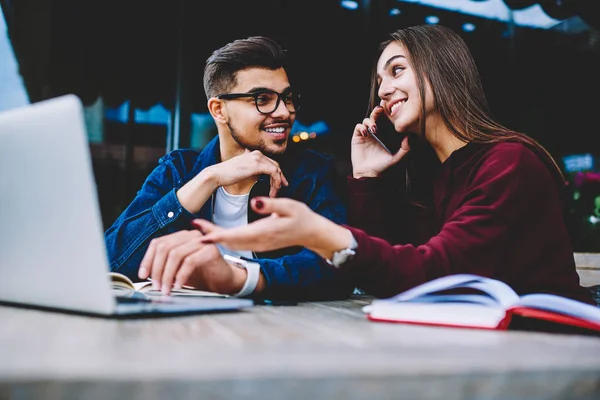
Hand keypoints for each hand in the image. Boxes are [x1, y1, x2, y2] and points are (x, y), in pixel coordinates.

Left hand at [138, 230, 246, 294]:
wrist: (224, 280)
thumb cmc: (201, 274)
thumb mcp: (177, 270)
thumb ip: (163, 266)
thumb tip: (146, 274)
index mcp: (180, 237)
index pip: (158, 243)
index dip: (148, 259)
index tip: (143, 275)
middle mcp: (190, 235)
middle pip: (165, 248)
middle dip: (157, 269)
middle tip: (156, 286)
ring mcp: (202, 241)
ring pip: (175, 254)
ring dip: (167, 275)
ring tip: (166, 289)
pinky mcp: (211, 250)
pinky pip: (190, 262)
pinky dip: (181, 276)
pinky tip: (179, 285)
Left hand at [193, 197, 351, 260]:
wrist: (312, 233)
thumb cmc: (302, 217)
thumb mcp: (289, 206)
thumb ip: (271, 204)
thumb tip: (254, 202)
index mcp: (264, 232)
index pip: (236, 235)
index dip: (217, 235)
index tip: (202, 235)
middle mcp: (259, 241)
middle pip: (229, 241)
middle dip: (210, 236)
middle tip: (193, 228)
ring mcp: (258, 244)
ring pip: (232, 244)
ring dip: (216, 238)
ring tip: (199, 229)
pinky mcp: (259, 243)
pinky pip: (238, 243)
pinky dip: (225, 239)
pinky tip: (215, 234)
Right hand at [205, 149, 288, 197]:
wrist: (217, 174)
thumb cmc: (227, 174)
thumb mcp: (243, 170)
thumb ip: (252, 169)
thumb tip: (259, 174)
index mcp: (254, 153)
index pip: (271, 163)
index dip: (277, 174)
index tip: (280, 184)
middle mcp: (257, 153)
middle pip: (276, 166)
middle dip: (280, 178)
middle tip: (281, 189)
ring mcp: (258, 158)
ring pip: (277, 169)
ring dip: (278, 183)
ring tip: (274, 194)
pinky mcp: (258, 165)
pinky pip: (274, 172)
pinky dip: (276, 182)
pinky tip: (273, 191)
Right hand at [351, 105, 409, 177]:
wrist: (369, 174)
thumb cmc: (382, 167)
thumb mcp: (396, 158)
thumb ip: (405, 150)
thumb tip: (409, 138)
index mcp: (384, 135)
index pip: (385, 120)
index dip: (386, 114)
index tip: (389, 110)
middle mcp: (374, 133)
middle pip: (375, 116)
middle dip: (377, 111)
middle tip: (380, 110)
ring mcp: (366, 135)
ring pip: (366, 120)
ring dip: (370, 121)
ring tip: (374, 128)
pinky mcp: (357, 138)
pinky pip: (358, 127)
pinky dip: (362, 127)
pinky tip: (366, 133)